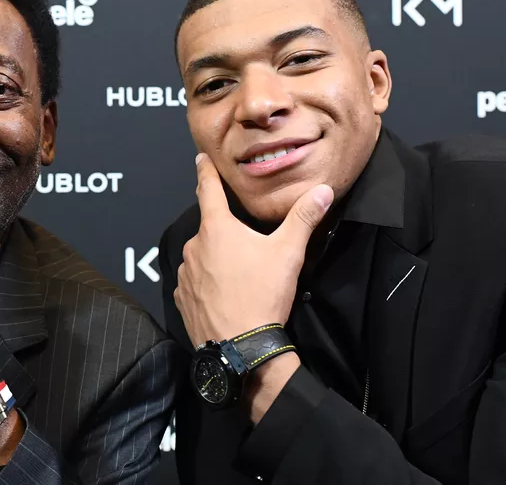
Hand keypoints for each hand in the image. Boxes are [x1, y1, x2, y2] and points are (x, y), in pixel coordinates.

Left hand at [174, 154, 332, 347]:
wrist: (241, 348)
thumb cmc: (263, 294)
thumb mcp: (288, 253)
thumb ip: (304, 218)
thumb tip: (323, 190)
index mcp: (216, 229)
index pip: (208, 189)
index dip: (205, 171)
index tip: (200, 158)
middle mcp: (194, 247)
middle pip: (210, 229)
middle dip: (225, 233)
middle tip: (247, 249)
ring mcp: (185, 274)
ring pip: (202, 257)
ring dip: (216, 260)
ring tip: (239, 278)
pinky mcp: (182, 299)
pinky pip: (195, 283)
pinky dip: (207, 284)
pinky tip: (224, 295)